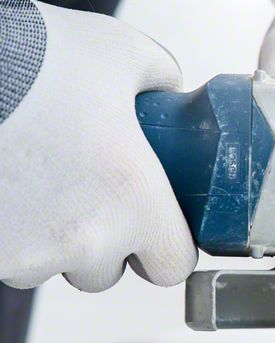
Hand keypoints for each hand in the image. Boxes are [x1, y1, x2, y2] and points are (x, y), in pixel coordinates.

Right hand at [0, 2, 196, 291]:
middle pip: (106, 272)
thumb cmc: (33, 57)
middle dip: (100, 244)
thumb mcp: (120, 53)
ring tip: (34, 183)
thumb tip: (169, 93)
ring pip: (49, 266)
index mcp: (135, 199)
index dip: (164, 247)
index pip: (172, 265)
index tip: (152, 230)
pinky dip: (7, 232)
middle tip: (84, 196)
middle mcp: (87, 238)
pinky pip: (6, 257)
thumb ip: (160, 81)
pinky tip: (6, 189)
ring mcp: (29, 253)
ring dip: (48, 240)